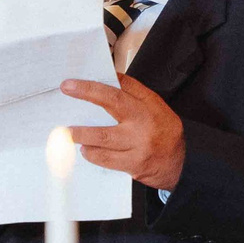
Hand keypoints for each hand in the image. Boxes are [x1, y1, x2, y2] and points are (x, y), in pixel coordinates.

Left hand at [60, 75, 185, 190]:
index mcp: (144, 110)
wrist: (180, 161)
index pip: (113, 95)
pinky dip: (92, 154)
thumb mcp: (154, 103)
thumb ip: (132, 89)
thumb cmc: (164, 129)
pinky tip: (86, 150)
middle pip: (105, 125)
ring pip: (102, 145)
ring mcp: (136, 150)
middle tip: (64, 123)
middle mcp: (140, 130)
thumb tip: (109, 76)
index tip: (69, 86)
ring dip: (82, 139)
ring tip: (70, 135)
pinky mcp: (132, 166)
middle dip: (80, 124)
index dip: (89, 90)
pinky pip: (106, 161)